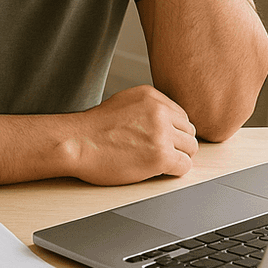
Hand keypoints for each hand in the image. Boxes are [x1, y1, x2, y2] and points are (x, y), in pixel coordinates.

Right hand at [64, 84, 197, 184]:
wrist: (76, 143)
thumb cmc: (93, 129)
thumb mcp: (123, 103)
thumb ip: (147, 108)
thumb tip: (167, 120)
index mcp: (151, 96)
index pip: (181, 115)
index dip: (173, 131)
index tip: (162, 140)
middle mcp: (159, 111)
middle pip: (189, 131)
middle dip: (178, 143)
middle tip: (160, 153)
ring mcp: (161, 133)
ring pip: (191, 148)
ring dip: (178, 157)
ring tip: (158, 161)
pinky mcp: (161, 156)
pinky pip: (185, 165)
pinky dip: (175, 170)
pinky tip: (159, 170)